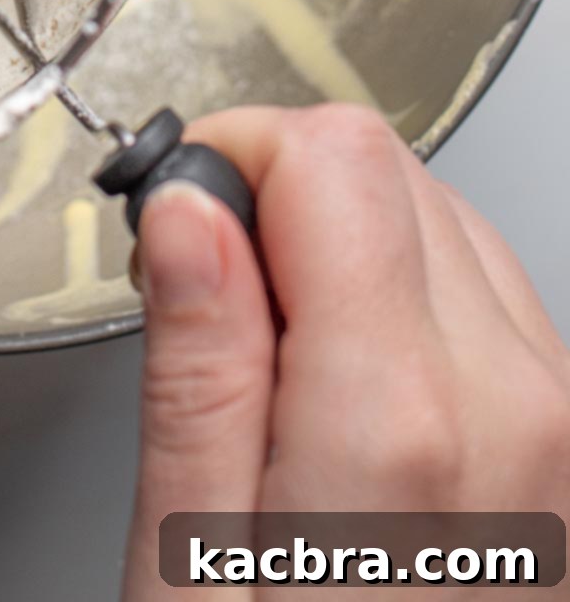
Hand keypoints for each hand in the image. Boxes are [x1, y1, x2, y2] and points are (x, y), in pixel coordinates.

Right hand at [123, 103, 569, 599]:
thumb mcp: (190, 561)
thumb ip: (199, 360)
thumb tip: (190, 209)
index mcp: (402, 422)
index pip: (335, 156)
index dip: (238, 158)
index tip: (184, 218)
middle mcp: (516, 407)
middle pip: (393, 171)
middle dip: (287, 194)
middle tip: (217, 295)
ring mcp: (565, 428)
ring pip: (447, 220)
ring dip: (351, 245)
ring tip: (282, 359)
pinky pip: (491, 300)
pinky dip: (410, 300)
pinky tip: (352, 388)